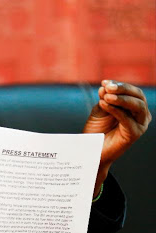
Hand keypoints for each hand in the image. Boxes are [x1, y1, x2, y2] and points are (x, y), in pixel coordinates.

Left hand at [83, 80, 151, 194]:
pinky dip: (116, 110)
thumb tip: (104, 87)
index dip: (119, 85)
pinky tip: (104, 104)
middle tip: (107, 86)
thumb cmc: (97, 130)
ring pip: (137, 106)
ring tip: (106, 96)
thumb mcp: (100, 110)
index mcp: (134, 107)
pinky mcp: (134, 134)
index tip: (104, 82)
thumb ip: (104, 99)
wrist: (91, 150)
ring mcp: (139, 125)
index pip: (132, 91)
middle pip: (138, 96)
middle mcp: (141, 115)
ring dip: (121, 98)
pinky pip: (127, 119)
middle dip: (122, 89)